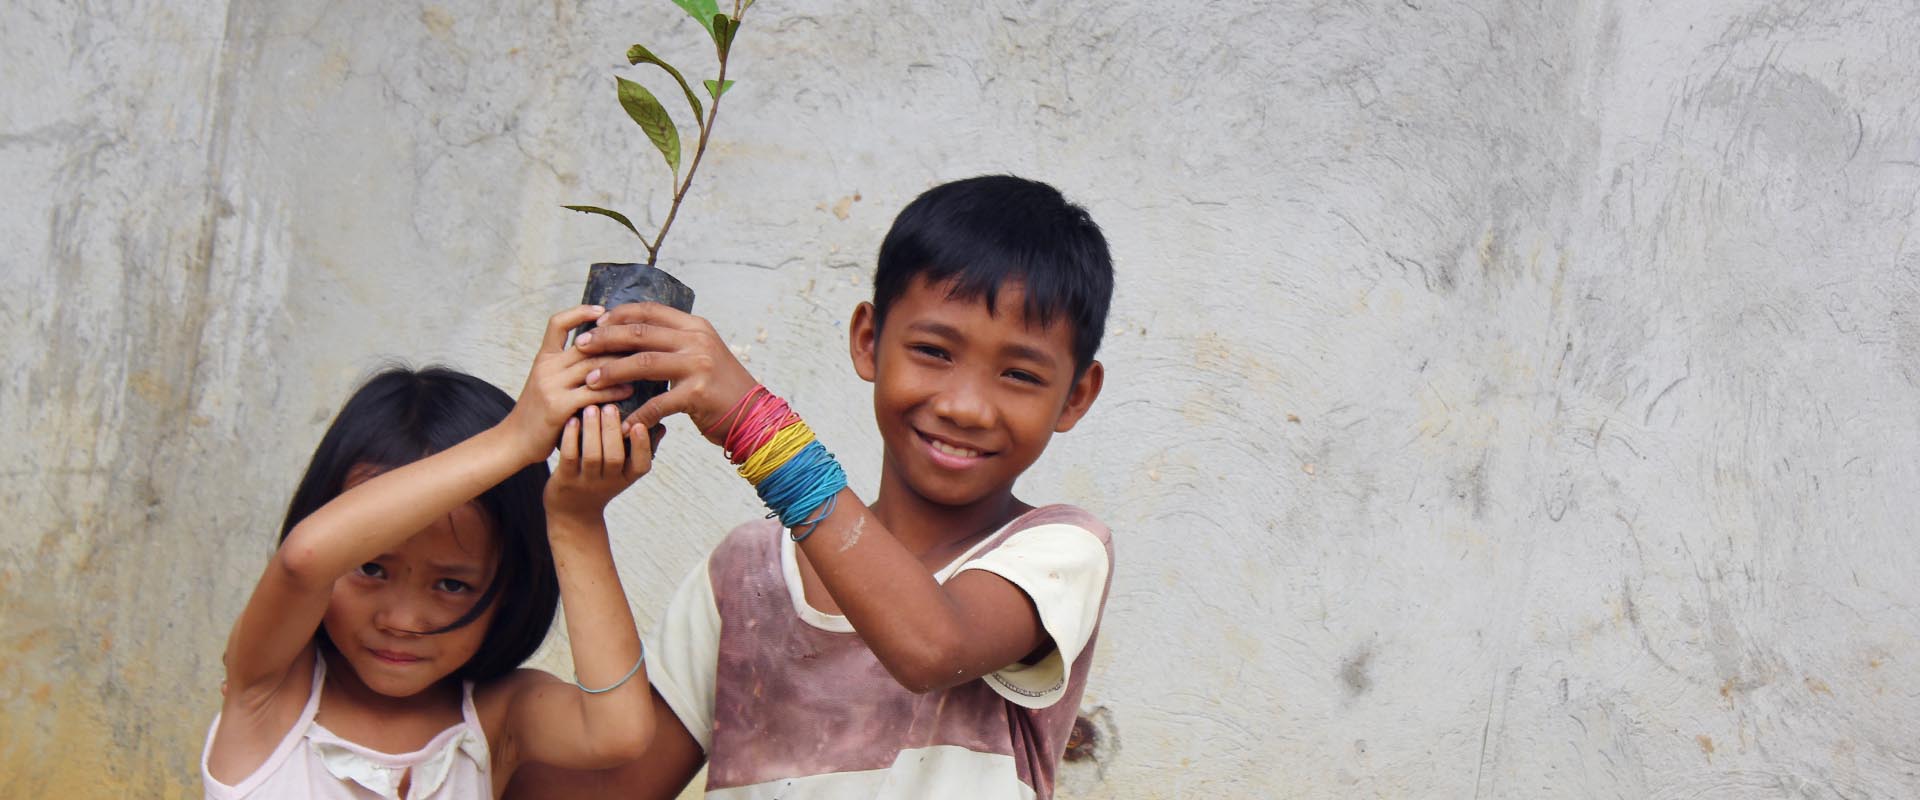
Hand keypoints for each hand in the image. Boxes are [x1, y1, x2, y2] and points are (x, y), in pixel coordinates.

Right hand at [501, 306, 636, 462]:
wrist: (515, 441)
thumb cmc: (539, 412)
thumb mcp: (547, 382)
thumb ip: (567, 367)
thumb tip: (601, 352)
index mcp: (544, 358)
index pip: (558, 323)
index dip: (579, 312)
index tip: (602, 310)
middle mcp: (546, 367)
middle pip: (587, 345)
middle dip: (616, 343)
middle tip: (641, 343)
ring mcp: (550, 386)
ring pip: (593, 367)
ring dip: (621, 365)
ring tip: (642, 365)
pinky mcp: (557, 407)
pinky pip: (592, 393)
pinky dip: (614, 390)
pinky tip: (629, 390)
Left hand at [544, 403, 662, 519]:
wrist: (573, 512)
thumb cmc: (601, 483)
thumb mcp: (623, 472)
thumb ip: (640, 450)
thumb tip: (661, 426)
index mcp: (626, 478)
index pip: (641, 465)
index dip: (642, 446)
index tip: (639, 424)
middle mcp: (608, 483)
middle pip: (614, 457)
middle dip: (612, 430)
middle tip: (610, 407)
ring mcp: (586, 483)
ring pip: (592, 456)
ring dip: (592, 430)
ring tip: (592, 409)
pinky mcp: (565, 480)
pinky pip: (570, 458)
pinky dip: (571, 438)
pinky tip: (572, 421)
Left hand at [572, 303, 758, 445]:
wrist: (754, 416)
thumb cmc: (721, 388)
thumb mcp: (701, 354)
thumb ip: (674, 343)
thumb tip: (634, 335)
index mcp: (695, 326)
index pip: (649, 310)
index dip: (618, 315)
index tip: (595, 325)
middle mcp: (697, 340)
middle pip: (640, 333)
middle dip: (605, 339)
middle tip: (581, 347)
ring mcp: (698, 365)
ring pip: (642, 363)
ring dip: (612, 371)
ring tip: (590, 380)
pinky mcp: (698, 393)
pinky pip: (657, 403)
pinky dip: (637, 415)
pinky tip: (622, 424)